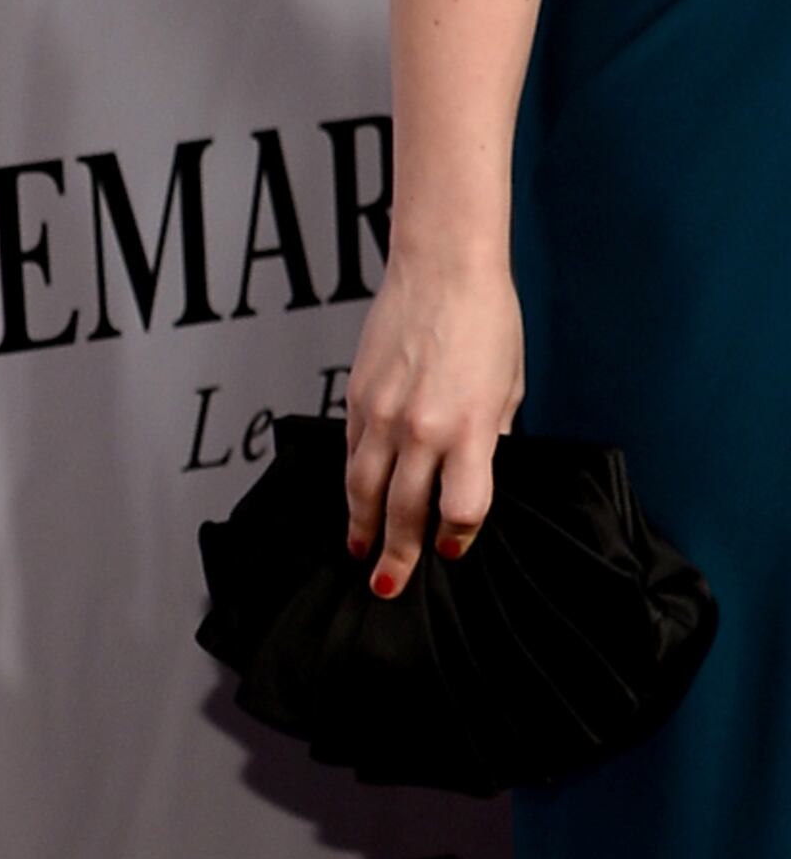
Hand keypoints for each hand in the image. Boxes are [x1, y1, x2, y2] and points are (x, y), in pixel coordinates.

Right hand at [341, 255, 524, 594]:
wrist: (442, 269)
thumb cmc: (486, 321)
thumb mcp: (507, 388)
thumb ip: (489, 437)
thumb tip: (472, 473)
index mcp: (470, 428)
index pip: (462, 508)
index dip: (458, 538)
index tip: (452, 549)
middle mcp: (422, 428)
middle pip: (405, 511)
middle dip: (398, 556)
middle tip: (389, 588)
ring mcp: (383, 414)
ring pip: (364, 490)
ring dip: (362, 528)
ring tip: (360, 554)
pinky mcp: (357, 398)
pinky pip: (351, 455)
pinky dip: (352, 485)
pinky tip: (353, 501)